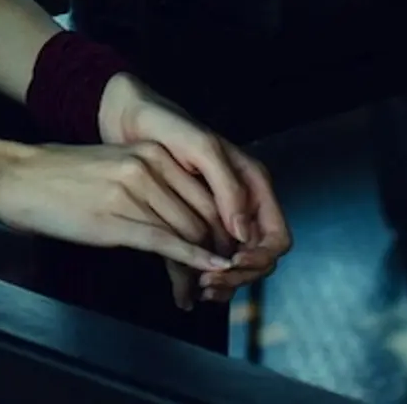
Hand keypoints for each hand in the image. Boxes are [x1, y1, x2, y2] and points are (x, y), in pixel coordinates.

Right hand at [0, 139, 248, 287]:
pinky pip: (164, 242)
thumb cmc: (61, 177)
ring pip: (187, 232)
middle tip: (215, 278)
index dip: (220, 226)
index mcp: (151, 150)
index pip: (205, 191)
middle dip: (215, 249)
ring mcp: (133, 191)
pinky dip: (191, 260)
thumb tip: (178, 215)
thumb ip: (150, 184)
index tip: (222, 249)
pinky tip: (206, 271)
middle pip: (203, 213)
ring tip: (199, 290)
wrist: (18, 177)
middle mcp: (149, 165)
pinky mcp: (116, 218)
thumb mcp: (115, 167)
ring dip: (199, 266)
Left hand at [100, 75, 292, 308]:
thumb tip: (244, 234)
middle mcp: (242, 202)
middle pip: (259, 257)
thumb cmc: (167, 125)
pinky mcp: (196, 222)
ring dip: (224, 282)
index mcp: (252, 184)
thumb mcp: (201, 148)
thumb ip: (228, 187)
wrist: (130, 118)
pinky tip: (189, 285)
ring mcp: (220, 215)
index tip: (234, 263)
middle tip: (209, 283)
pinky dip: (207, 276)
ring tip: (197, 288)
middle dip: (240, 275)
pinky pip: (212, 260)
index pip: (276, 237)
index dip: (261, 257)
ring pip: (236, 264)